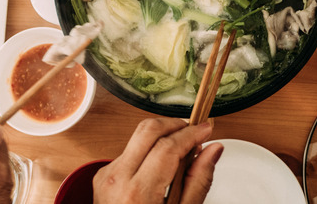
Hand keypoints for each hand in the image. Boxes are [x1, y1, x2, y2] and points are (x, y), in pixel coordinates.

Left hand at [93, 118, 222, 203]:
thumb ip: (199, 180)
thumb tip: (214, 149)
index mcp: (138, 192)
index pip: (168, 147)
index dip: (191, 133)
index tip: (206, 128)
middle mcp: (117, 178)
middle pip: (147, 130)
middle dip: (174, 124)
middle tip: (194, 132)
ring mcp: (106, 174)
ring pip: (137, 138)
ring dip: (161, 137)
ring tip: (181, 154)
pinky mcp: (102, 173)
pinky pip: (128, 151)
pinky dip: (148, 151)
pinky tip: (160, 167)